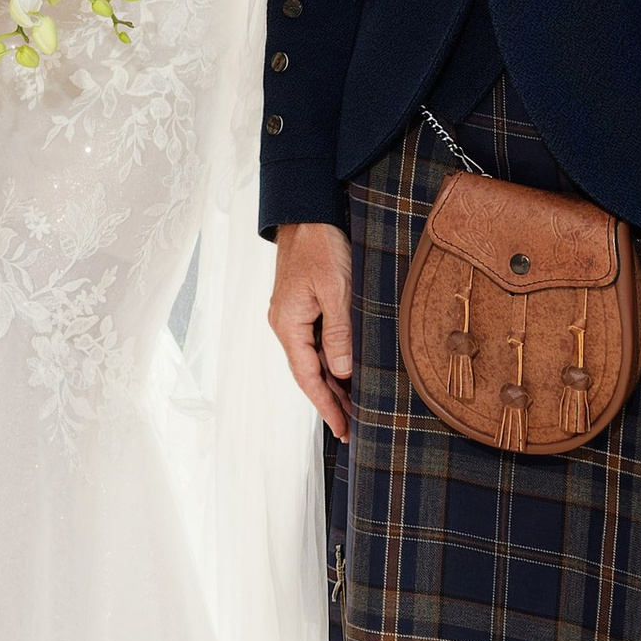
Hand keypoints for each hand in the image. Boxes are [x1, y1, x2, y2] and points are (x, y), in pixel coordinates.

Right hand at [268, 221, 354, 438]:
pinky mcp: (302, 305)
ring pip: (313, 359)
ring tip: (354, 406)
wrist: (307, 212)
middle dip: (330, 400)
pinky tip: (346, 370)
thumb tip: (343, 371)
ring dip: (332, 383)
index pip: (307, 377)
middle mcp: (285, 324)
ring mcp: (292, 315)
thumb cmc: (320, 245)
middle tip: (354, 427)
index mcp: (288, 324)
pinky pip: (315, 342)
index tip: (343, 428)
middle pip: (308, 373)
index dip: (325, 405)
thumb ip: (339, 332)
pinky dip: (331, 360)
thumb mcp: (336, 289)